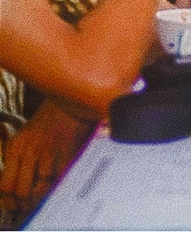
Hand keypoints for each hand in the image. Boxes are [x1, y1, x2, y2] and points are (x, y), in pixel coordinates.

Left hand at [0, 101, 91, 219]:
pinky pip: (60, 180)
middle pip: (21, 191)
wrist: (73, 95)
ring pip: (40, 189)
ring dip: (44, 196)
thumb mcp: (27, 135)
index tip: (15, 205)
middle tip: (32, 205)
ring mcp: (49, 151)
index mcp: (16, 146)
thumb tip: (16, 188)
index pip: (5, 186)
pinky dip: (59, 186)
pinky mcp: (68, 150)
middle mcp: (29, 150)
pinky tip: (62, 183)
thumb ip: (20, 158)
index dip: (10, 201)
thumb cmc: (51, 117)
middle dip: (26, 203)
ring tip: (48, 193)